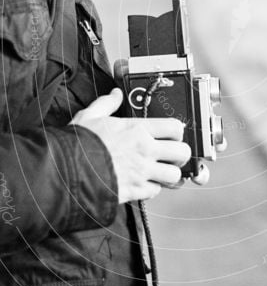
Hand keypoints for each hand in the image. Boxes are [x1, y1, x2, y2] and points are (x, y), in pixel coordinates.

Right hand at [69, 88, 190, 203]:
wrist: (65, 172)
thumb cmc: (77, 144)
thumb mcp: (90, 116)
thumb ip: (107, 104)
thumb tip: (115, 94)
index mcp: (137, 129)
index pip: (175, 127)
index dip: (178, 131)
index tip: (173, 135)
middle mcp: (144, 150)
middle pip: (182, 152)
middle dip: (180, 154)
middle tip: (172, 155)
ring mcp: (142, 172)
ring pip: (174, 175)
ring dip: (169, 174)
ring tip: (160, 172)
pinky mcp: (135, 191)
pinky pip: (155, 191)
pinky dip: (152, 189)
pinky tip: (143, 183)